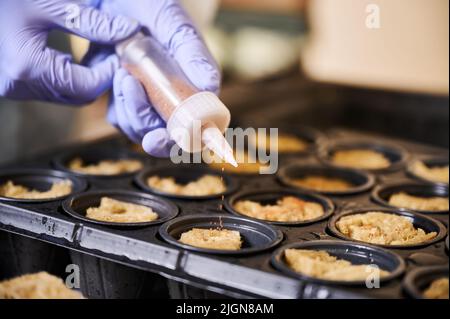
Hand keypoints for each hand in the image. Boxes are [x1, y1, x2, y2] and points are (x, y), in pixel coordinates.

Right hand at [0, 0, 138, 104]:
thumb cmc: (1, 0)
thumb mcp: (47, 3)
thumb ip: (91, 22)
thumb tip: (127, 30)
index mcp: (29, 68)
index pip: (88, 87)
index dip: (110, 72)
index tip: (122, 52)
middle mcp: (20, 86)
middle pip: (79, 96)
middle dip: (100, 76)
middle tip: (111, 52)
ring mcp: (14, 88)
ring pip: (66, 95)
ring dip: (85, 77)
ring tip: (94, 51)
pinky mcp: (12, 83)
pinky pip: (50, 88)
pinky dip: (67, 75)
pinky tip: (70, 55)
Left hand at [86, 0, 220, 156]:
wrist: (119, 1)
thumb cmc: (151, 7)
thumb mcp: (173, 23)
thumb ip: (193, 52)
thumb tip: (210, 85)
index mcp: (193, 89)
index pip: (194, 128)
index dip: (181, 140)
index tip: (160, 137)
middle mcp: (173, 101)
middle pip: (163, 137)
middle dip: (145, 124)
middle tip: (133, 89)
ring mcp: (149, 102)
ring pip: (140, 130)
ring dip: (130, 108)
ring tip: (126, 72)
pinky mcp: (126, 100)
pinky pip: (120, 117)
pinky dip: (119, 102)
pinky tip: (119, 73)